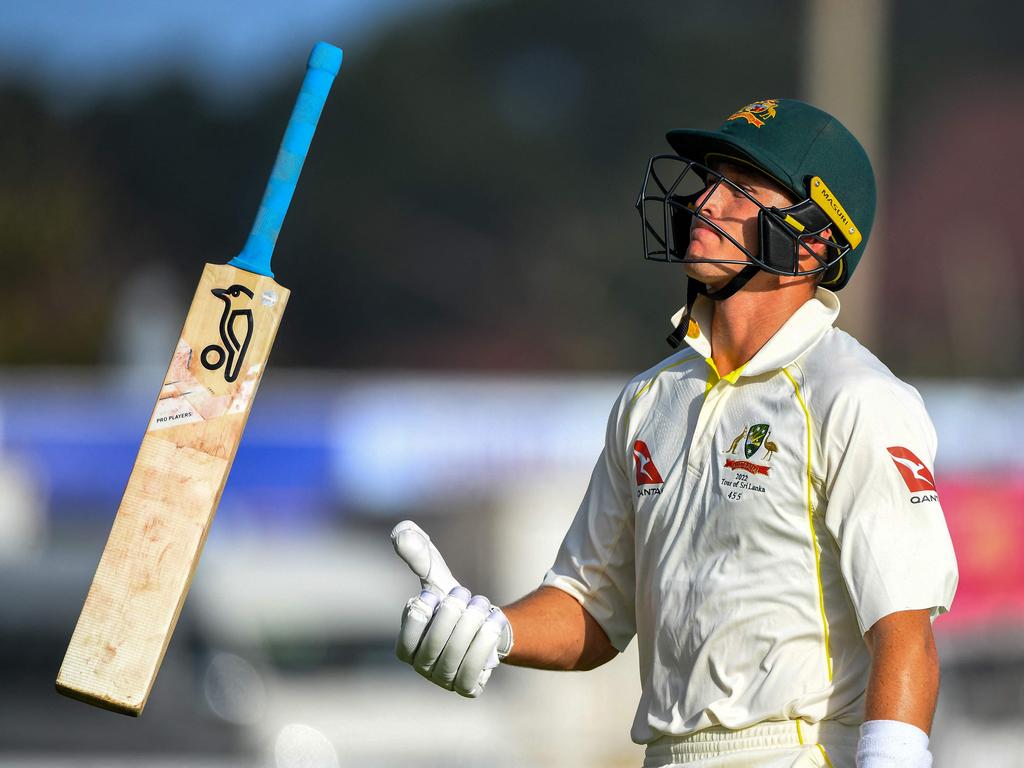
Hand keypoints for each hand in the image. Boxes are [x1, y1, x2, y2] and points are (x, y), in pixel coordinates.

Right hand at [391, 520, 511, 697]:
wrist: (486, 626)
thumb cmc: (453, 602)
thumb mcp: (437, 577)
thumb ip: (418, 557)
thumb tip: (401, 530)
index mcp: (406, 648)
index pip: (404, 642)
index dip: (419, 618)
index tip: (433, 594)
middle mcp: (422, 669)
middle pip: (433, 648)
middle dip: (452, 616)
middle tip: (466, 593)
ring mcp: (445, 682)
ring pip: (455, 658)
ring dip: (472, 627)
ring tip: (483, 604)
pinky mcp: (468, 688)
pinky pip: (473, 673)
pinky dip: (485, 644)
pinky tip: (494, 622)